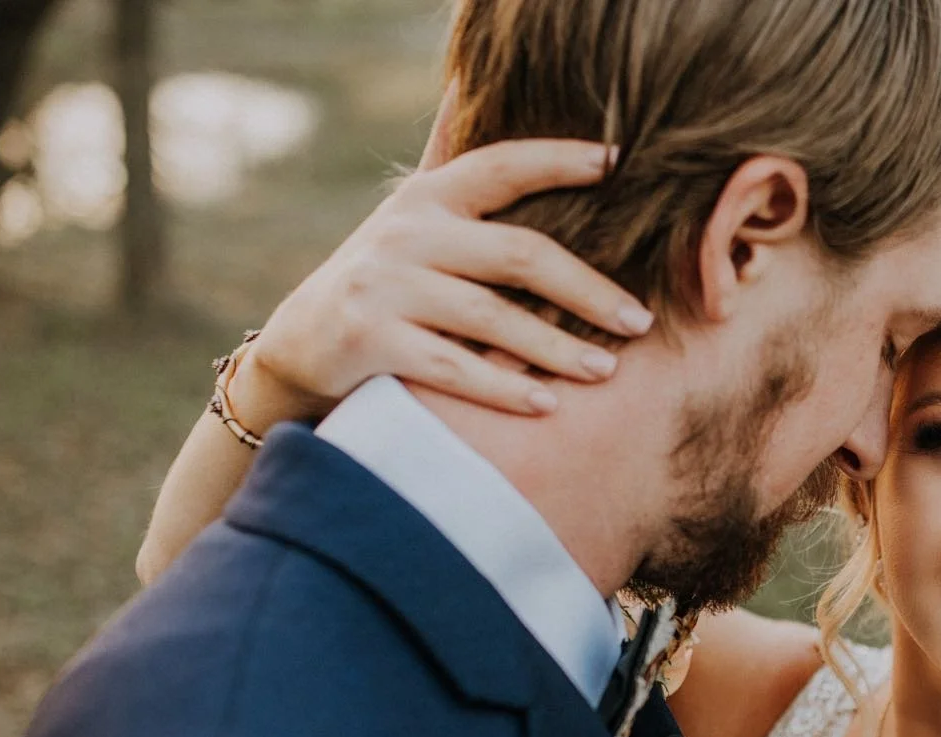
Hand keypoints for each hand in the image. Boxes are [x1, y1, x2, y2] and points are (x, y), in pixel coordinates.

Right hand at [234, 89, 653, 430]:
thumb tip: (507, 128)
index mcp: (429, 198)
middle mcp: (408, 232)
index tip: (619, 162)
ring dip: (556, 347)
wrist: (300, 347)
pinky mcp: (369, 337)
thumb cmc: (386, 288)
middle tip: (639, 321)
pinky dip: (503, 388)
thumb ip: (464, 193)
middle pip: (518, 254)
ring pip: (492, 317)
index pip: (503, 166)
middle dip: (587, 289)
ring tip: (605, 368)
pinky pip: (453, 366)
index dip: (560, 160)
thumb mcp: (418, 230)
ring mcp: (386, 284)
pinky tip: (546, 404)